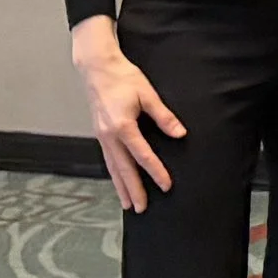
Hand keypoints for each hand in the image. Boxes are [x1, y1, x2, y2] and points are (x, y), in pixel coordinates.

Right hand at [71, 15, 181, 212]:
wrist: (98, 68)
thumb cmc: (123, 78)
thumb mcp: (148, 95)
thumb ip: (164, 116)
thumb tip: (180, 134)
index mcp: (122, 126)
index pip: (142, 155)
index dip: (155, 172)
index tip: (166, 185)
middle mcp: (108, 135)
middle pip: (123, 168)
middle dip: (133, 189)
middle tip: (141, 208)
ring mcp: (101, 135)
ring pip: (112, 167)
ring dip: (120, 186)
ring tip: (128, 203)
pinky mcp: (99, 133)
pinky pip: (107, 159)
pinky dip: (113, 173)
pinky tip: (119, 181)